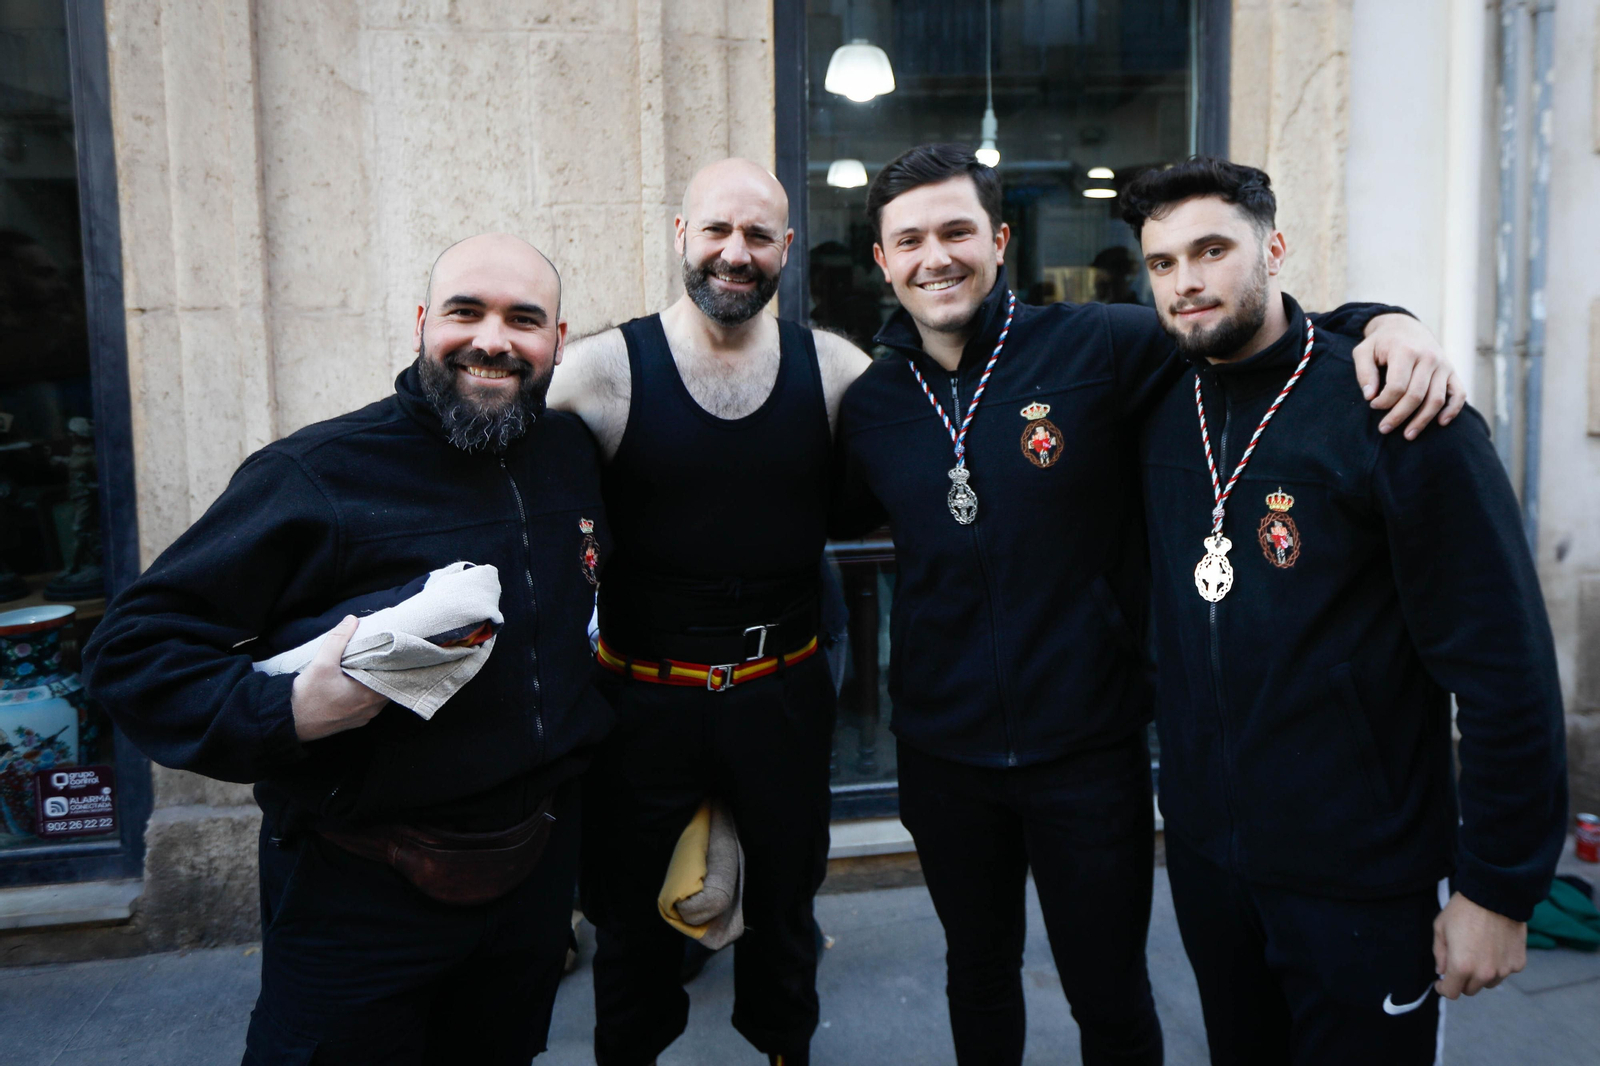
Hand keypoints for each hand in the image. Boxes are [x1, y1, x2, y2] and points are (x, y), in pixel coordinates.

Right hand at [290, 615, 387, 741]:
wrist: (289, 721)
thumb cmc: (307, 696)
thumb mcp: (322, 663)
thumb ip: (338, 640)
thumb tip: (352, 620)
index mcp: (370, 695)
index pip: (393, 674)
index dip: (393, 660)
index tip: (391, 647)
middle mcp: (373, 708)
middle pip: (388, 684)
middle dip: (384, 669)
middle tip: (379, 653)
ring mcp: (364, 716)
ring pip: (379, 695)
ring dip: (375, 681)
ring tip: (369, 665)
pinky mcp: (354, 721)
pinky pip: (369, 704)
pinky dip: (367, 692)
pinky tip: (358, 682)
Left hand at [1352, 313, 1466, 438]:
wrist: (1405, 326)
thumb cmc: (1381, 342)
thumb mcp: (1364, 351)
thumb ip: (1364, 372)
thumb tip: (1369, 396)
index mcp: (1406, 351)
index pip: (1397, 386)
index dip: (1384, 401)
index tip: (1373, 405)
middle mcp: (1428, 357)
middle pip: (1416, 396)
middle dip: (1399, 416)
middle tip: (1384, 429)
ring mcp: (1443, 365)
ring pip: (1436, 399)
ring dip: (1422, 420)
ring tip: (1408, 435)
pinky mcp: (1451, 371)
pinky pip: (1458, 393)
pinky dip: (1452, 410)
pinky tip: (1441, 423)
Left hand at [1432, 891, 1526, 998]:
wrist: (1496, 895)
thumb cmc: (1464, 909)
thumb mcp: (1440, 928)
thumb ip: (1439, 954)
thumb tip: (1442, 971)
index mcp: (1461, 966)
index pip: (1452, 993)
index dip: (1444, 989)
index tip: (1442, 983)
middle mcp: (1484, 973)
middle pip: (1470, 990)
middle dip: (1461, 980)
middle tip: (1458, 963)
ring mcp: (1504, 970)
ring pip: (1488, 983)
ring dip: (1481, 975)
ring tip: (1478, 952)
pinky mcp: (1518, 963)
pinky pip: (1505, 971)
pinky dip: (1498, 965)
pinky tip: (1494, 946)